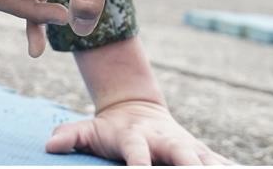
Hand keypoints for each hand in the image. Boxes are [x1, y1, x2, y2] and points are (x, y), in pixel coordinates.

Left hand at [48, 100, 228, 165]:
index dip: (140, 165)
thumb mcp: (90, 129)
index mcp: (137, 137)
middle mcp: (166, 140)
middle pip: (182, 156)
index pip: (138, 154)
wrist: (138, 108)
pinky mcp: (201, 153)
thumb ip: (71, 135)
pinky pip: (222, 163)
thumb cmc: (111, 128)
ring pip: (207, 160)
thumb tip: (51, 144)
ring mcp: (186, 146)